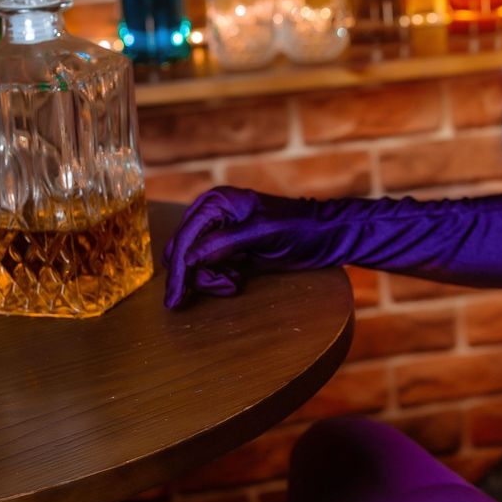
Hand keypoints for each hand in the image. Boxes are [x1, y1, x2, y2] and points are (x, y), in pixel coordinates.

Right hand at [162, 186, 316, 308]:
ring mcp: (217, 233)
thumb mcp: (262, 234)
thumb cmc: (299, 228)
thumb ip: (224, 243)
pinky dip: (218, 279)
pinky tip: (237, 279)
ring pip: (192, 265)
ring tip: (235, 282)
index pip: (186, 238)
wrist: (326, 236)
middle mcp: (211, 215)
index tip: (175, 300)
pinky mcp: (226, 250)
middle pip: (182, 253)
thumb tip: (187, 259)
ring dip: (211, 279)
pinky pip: (206, 270)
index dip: (179, 270)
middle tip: (227, 286)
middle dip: (199, 276)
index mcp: (216, 202)